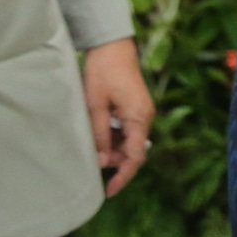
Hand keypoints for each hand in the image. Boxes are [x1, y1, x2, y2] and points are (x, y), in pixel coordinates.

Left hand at [84, 38, 153, 196]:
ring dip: (112, 147)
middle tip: (91, 159)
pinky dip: (113, 136)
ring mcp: (141, 111)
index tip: (109, 190)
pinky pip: (127, 129)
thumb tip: (99, 160)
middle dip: (113, 160)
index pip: (135, 156)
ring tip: (91, 143)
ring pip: (129, 141)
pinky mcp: (135, 106)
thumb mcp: (96, 105)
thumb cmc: (103, 72)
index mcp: (139, 117)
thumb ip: (99, 134)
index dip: (123, 176)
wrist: (112, 45)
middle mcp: (145, 116)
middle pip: (133, 150)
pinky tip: (98, 132)